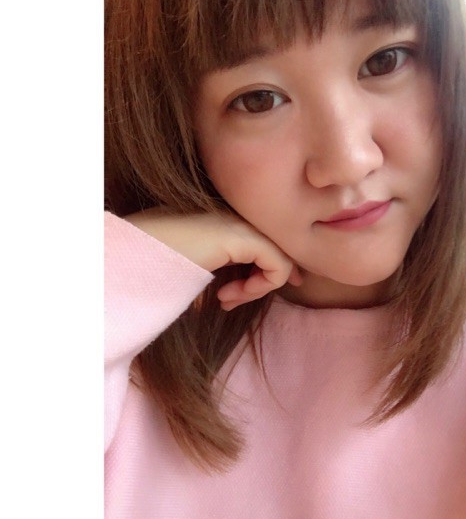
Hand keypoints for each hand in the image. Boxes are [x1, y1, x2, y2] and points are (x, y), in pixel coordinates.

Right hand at [124, 207, 302, 310]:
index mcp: (223, 220)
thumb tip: (221, 296)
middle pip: (276, 248)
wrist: (131, 255)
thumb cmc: (152, 263)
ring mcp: (240, 224)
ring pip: (281, 258)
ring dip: (256, 288)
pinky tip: (225, 297)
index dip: (264, 269)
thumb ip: (212, 271)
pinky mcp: (242, 237)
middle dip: (266, 280)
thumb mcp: (189, 266)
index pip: (263, 240)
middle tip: (230, 301)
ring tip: (224, 299)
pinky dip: (260, 288)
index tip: (239, 294)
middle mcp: (235, 217)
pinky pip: (278, 266)